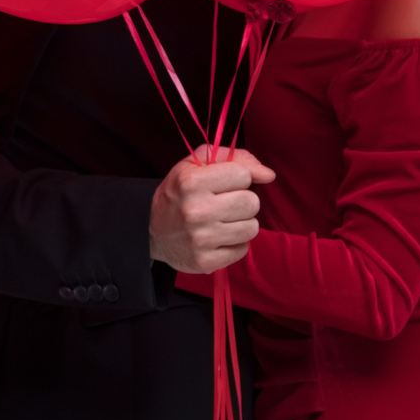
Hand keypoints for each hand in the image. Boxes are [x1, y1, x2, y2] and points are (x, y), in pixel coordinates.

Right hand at [149, 146, 275, 274]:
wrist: (150, 231)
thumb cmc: (179, 193)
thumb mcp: (195, 164)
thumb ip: (235, 158)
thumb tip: (269, 175)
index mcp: (192, 182)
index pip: (243, 175)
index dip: (237, 179)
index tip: (223, 185)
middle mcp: (196, 210)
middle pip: (252, 202)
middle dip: (242, 201)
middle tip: (225, 204)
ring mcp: (201, 239)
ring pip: (252, 227)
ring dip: (241, 223)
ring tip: (223, 222)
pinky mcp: (205, 261)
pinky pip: (242, 249)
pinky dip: (235, 244)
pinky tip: (219, 239)